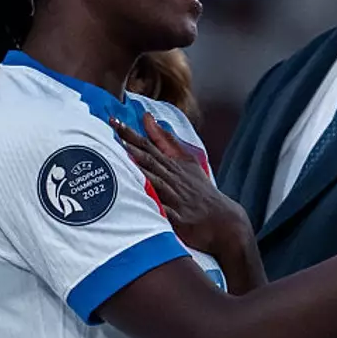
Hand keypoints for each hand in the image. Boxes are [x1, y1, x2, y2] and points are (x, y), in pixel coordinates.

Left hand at [112, 115, 249, 257]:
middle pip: (149, 158)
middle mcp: (173, 178)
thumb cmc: (200, 190)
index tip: (115, 121)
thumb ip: (166, 141)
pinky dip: (153, 202)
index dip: (132, 134)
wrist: (223, 219)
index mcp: (174, 165)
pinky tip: (140, 198)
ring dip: (139, 168)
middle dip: (131, 144)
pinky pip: (163, 209)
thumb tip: (148, 118)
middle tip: (113, 130)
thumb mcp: (188, 161)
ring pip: (154, 179)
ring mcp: (175, 197)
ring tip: (122, 156)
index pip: (150, 146)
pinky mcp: (178, 217)